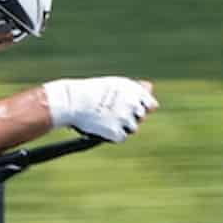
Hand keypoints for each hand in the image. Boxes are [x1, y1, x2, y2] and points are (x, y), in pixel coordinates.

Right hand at [42, 77, 158, 141]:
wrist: (72, 102)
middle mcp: (133, 104)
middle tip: (112, 114)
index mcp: (135, 90)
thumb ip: (134, 88)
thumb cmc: (91, 92)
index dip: (141, 108)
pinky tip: (101, 127)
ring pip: (132, 129)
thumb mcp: (115, 84)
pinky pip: (121, 138)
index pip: (151, 105)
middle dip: (130, 118)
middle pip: (141, 118)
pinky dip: (112, 135)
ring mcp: (125, 119)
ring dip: (121, 127)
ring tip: (105, 120)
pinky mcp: (116, 132)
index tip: (131, 109)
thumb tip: (150, 87)